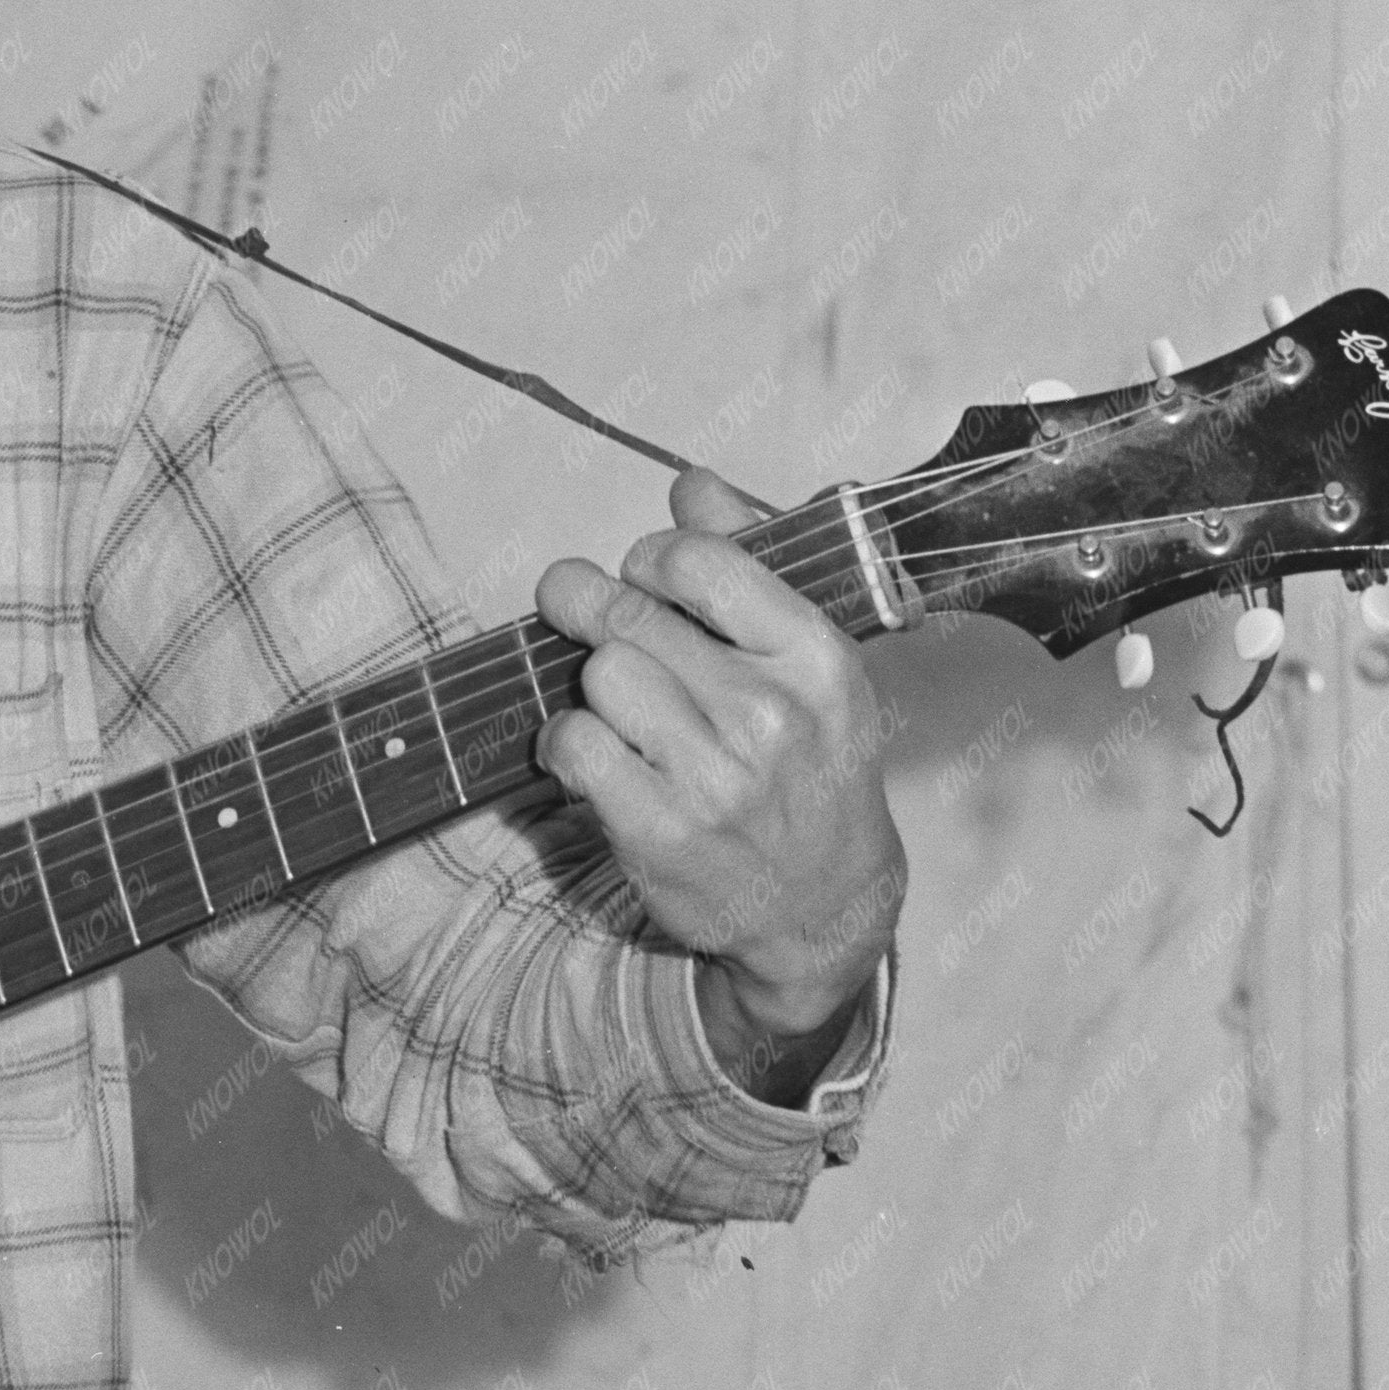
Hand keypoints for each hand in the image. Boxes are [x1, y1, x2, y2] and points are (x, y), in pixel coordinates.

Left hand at [528, 463, 907, 1080]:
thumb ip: (752, 561)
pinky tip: (590, 752)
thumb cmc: (812, 765)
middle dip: (592, 605)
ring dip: (587, 684)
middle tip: (579, 611)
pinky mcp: (659, 831)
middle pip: (631, 613)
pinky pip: (573, 746)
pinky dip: (564, 742)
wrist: (824, 903)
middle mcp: (770, 715)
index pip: (702, 563)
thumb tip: (690, 485)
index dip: (650, 557)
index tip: (642, 575)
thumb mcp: (810, 662)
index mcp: (815, 657)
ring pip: (600, 676)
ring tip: (612, 705)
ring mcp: (714, 778)